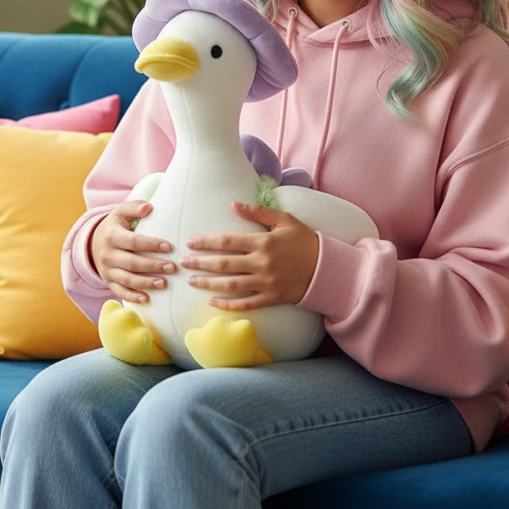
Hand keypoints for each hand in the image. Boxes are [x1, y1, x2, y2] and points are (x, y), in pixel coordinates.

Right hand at [91, 200, 174, 304]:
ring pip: (127, 280)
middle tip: (172, 267)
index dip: (151, 245)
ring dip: (147, 283)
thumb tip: (149, 207)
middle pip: (132, 263)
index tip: (169, 247)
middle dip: (153, 266)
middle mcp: (107, 254)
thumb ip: (134, 207)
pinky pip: (120, 292)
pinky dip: (133, 297)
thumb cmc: (116, 225)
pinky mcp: (108, 282)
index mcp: (112, 236)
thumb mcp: (121, 212)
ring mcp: (107, 270)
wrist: (94, 242)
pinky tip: (147, 299)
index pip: (133, 241)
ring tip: (165, 283)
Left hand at [180, 202, 319, 310]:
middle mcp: (262, 263)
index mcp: (263, 242)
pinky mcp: (271, 298)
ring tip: (191, 281)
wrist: (326, 267)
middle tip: (183, 263)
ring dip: (208, 283)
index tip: (190, 242)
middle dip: (201, 263)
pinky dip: (228, 304)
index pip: (228, 241)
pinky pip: (246, 303)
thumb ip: (257, 212)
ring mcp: (266, 282)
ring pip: (231, 285)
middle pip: (224, 264)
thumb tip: (233, 204)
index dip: (207, 242)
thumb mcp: (284, 219)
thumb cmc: (303, 240)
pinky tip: (211, 302)